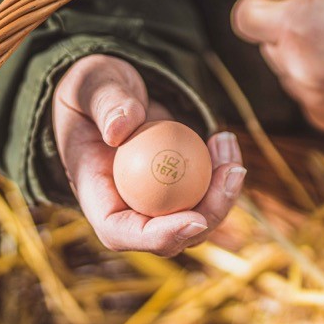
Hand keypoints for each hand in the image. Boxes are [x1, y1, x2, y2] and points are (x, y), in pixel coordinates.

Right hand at [52, 54, 245, 256]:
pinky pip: (205, 194)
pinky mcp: (177, 190)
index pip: (121, 233)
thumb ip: (105, 104)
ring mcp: (154, 204)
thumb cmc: (92, 89)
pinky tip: (225, 140)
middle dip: (209, 214)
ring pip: (197, 219)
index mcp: (95, 199)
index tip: (194, 218)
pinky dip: (221, 171)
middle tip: (232, 172)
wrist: (110, 90)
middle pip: (171, 237)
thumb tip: (120, 129)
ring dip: (223, 190)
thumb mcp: (91, 86)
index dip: (159, 237)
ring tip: (226, 141)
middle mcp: (126, 211)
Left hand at [231, 0, 323, 133]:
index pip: (244, 16)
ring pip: (286, 67)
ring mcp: (309, 97)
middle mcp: (297, 69)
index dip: (264, 0)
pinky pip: (305, 92)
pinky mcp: (322, 116)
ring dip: (304, 53)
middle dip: (288, 26)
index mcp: (296, 28)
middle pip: (266, 41)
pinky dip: (320, 78)